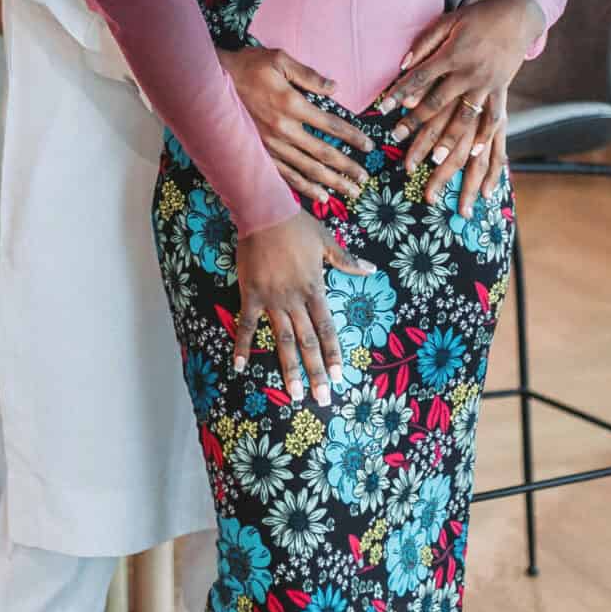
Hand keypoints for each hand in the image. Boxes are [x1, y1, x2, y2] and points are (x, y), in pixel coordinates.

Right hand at [217, 45, 371, 205]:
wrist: (211, 84)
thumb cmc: (248, 67)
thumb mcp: (279, 60)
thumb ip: (309, 75)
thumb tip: (335, 88)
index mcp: (292, 105)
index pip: (331, 125)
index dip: (352, 137)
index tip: (369, 147)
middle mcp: (283, 130)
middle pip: (323, 154)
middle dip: (347, 168)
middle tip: (364, 179)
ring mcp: (271, 146)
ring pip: (307, 170)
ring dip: (331, 182)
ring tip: (350, 192)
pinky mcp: (260, 154)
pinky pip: (286, 176)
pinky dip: (304, 188)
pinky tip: (320, 196)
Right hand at [235, 213, 362, 404]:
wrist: (264, 213)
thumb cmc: (296, 226)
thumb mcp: (326, 241)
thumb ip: (347, 260)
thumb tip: (371, 269)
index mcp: (315, 289)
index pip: (327, 329)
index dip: (333, 353)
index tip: (338, 376)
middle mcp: (295, 300)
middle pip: (308, 342)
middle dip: (316, 372)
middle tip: (322, 398)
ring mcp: (272, 300)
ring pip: (282, 340)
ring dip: (288, 369)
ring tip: (293, 393)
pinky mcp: (251, 295)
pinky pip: (246, 325)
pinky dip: (242, 345)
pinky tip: (239, 367)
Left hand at [374, 0, 541, 214]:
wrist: (517, 14)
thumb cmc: (477, 17)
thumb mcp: (448, 21)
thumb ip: (424, 43)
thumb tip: (403, 65)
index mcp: (452, 54)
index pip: (419, 77)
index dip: (399, 93)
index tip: (382, 109)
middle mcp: (468, 72)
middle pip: (438, 104)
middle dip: (416, 126)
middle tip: (399, 144)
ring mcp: (487, 83)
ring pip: (465, 117)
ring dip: (450, 140)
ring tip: (435, 162)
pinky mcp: (502, 89)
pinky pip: (494, 117)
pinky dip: (485, 136)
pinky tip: (475, 154)